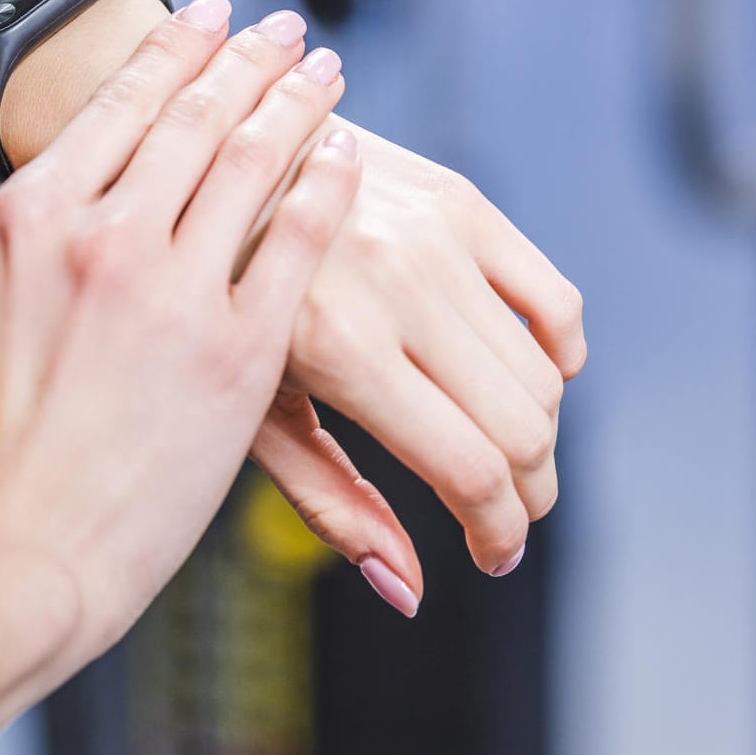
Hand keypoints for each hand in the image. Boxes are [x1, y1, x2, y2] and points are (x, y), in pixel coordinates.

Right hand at [0, 0, 360, 662]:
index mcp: (27, 221)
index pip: (118, 106)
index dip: (172, 51)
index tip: (208, 20)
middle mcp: (103, 239)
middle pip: (197, 119)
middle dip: (248, 61)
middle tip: (282, 29)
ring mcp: (173, 294)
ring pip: (253, 165)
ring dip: (296, 105)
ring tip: (322, 71)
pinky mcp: (234, 357)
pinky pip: (297, 247)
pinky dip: (326, 190)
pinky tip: (348, 159)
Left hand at [248, 116, 584, 612]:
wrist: (196, 162)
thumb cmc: (206, 304)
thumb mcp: (245, 406)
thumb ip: (332, 501)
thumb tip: (409, 593)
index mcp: (337, 347)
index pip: (468, 468)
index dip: (497, 531)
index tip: (493, 555)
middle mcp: (395, 286)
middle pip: (520, 428)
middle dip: (526, 494)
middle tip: (504, 515)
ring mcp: (433, 238)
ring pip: (544, 375)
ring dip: (540, 435)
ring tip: (503, 456)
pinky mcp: (458, 199)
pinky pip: (555, 298)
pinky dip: (558, 353)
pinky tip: (527, 377)